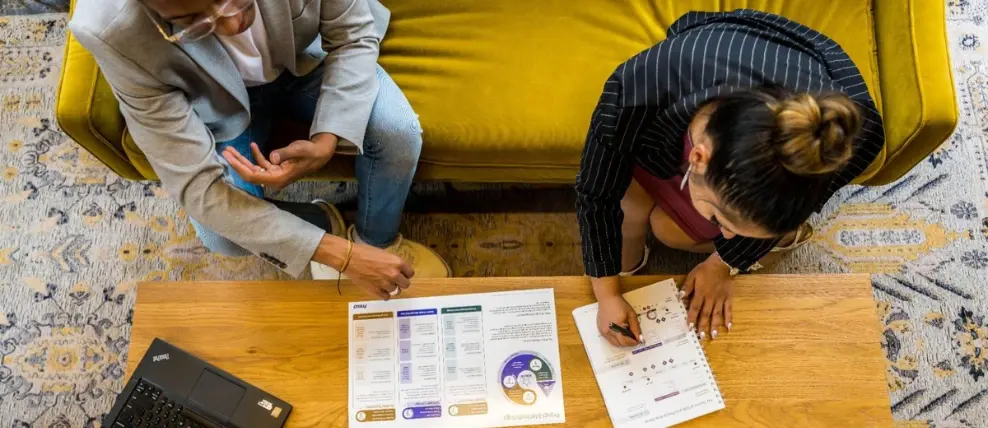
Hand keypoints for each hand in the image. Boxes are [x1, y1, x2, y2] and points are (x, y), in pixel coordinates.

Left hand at [222, 133, 337, 189]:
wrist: (320, 154)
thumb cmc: (310, 152)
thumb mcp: (299, 150)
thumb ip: (285, 153)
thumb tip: (272, 157)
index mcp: (278, 178)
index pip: (253, 176)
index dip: (239, 167)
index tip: (229, 158)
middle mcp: (274, 179)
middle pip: (250, 173)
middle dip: (236, 163)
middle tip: (225, 151)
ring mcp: (274, 175)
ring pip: (253, 169)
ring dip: (243, 159)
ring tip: (231, 149)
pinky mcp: (276, 169)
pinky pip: (262, 164)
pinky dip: (256, 156)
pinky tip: (253, 146)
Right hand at [345, 242, 414, 299]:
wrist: (350, 258)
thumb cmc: (365, 252)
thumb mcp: (384, 254)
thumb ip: (394, 263)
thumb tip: (398, 270)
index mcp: (398, 263)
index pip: (410, 273)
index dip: (405, 274)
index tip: (401, 274)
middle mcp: (394, 274)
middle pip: (406, 284)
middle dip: (400, 282)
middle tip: (394, 280)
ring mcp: (386, 284)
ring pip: (396, 291)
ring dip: (391, 288)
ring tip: (383, 283)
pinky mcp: (376, 291)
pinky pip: (386, 297)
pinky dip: (384, 294)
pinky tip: (379, 289)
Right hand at [596, 293, 641, 347]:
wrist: (607, 298)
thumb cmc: (620, 304)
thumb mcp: (631, 315)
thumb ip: (636, 328)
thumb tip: (639, 338)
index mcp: (617, 327)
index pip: (626, 342)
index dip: (633, 342)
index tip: (638, 340)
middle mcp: (608, 331)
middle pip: (620, 344)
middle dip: (628, 343)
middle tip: (633, 337)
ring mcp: (603, 331)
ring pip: (614, 343)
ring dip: (621, 342)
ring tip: (626, 334)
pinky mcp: (600, 330)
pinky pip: (609, 339)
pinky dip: (615, 338)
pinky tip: (619, 331)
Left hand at [683, 254, 733, 340]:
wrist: (722, 263)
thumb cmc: (706, 269)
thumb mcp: (693, 275)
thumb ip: (687, 287)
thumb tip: (680, 297)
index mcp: (701, 293)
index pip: (695, 308)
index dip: (692, 317)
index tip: (690, 327)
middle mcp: (711, 298)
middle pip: (706, 314)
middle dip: (703, 326)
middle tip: (701, 337)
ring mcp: (720, 299)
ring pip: (717, 314)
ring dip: (715, 326)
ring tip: (714, 336)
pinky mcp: (728, 298)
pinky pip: (729, 309)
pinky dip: (729, 318)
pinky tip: (729, 327)